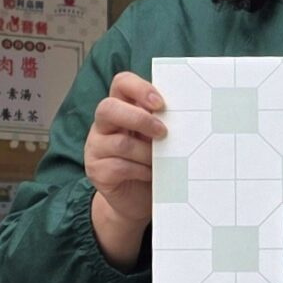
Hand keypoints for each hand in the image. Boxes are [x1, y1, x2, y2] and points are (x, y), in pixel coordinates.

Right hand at [85, 71, 163, 267]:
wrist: (138, 199)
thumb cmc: (153, 162)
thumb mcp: (159, 139)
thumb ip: (163, 122)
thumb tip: (187, 113)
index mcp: (121, 108)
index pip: (122, 83)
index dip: (139, 88)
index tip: (161, 104)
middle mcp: (103, 125)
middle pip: (108, 108)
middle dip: (139, 119)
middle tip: (163, 133)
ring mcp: (95, 147)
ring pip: (120, 143)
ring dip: (146, 153)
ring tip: (160, 161)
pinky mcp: (96, 171)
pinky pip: (119, 167)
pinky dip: (141, 171)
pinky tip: (150, 174)